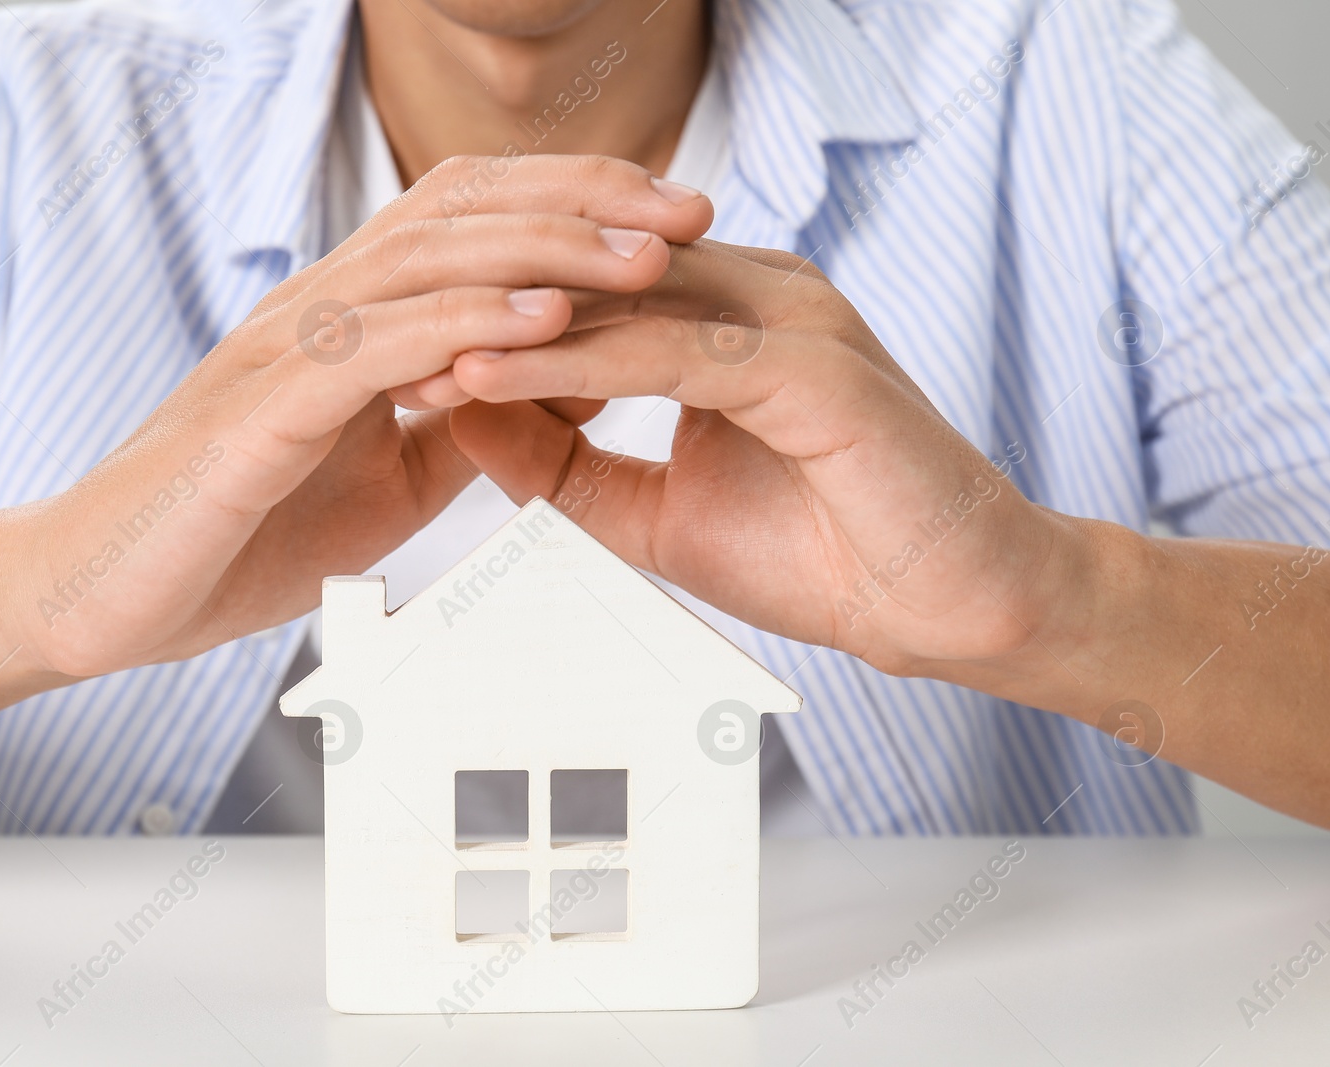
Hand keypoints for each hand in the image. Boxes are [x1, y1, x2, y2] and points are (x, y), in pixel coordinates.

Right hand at [0, 156, 713, 678]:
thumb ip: (473, 420)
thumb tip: (578, 379)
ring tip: (648, 252)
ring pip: (429, 258)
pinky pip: (377, 344)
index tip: (674, 216)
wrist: (105, 591)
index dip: (575, 202)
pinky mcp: (261, 407)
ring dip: (549, 247)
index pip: (473, 215)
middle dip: (589, 199)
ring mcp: (287, 346)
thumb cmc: (240, 532)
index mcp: (354, 315)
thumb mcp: (393, 477)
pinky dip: (466, 323)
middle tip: (691, 207)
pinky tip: (545, 319)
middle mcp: (322, 305)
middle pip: (465, 209)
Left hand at [443, 239, 1090, 684]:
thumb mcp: (654, 513)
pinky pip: (667, 351)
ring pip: (623, 301)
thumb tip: (468, 420)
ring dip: (511, 329)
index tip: (403, 357)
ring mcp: (792, 318)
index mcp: (729, 316)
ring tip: (417, 357)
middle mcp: (761, 294)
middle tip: (385, 346)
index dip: (492, 322)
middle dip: (486, 313)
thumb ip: (567, 466)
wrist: (943, 609)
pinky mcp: (812, 364)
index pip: (591, 293)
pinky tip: (491, 378)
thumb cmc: (820, 555)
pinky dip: (573, 364)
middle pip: (596, 277)